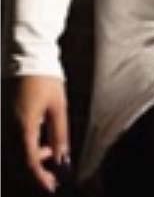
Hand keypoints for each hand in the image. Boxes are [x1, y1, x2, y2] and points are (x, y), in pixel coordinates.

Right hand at [12, 75, 69, 192]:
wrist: (27, 57)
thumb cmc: (45, 79)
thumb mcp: (58, 106)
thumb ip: (59, 133)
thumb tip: (61, 158)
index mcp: (23, 126)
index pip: (28, 162)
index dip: (40, 178)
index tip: (52, 186)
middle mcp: (9, 129)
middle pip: (18, 162)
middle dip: (36, 171)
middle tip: (53, 173)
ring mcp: (4, 125)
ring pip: (15, 153)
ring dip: (32, 158)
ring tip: (50, 150)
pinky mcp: (5, 120)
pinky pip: (14, 141)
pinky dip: (27, 146)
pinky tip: (40, 140)